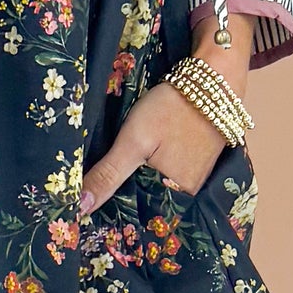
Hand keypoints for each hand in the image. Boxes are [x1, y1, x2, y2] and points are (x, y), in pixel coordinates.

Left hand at [79, 80, 228, 213]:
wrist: (211, 79)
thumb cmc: (171, 108)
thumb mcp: (133, 141)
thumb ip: (109, 174)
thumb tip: (81, 208)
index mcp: (176, 195)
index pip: (136, 213)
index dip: (112, 206)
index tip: (87, 201)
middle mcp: (190, 193)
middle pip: (148, 200)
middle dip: (124, 193)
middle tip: (97, 182)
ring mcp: (197, 177)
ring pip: (157, 186)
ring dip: (138, 180)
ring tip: (113, 170)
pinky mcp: (199, 161)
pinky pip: (169, 173)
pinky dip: (153, 167)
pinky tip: (140, 158)